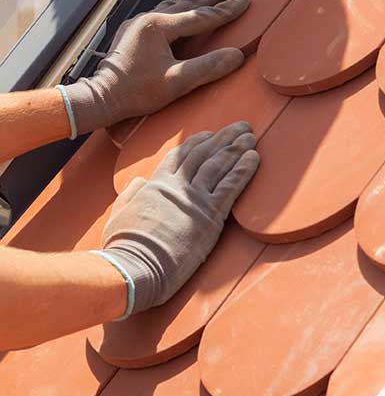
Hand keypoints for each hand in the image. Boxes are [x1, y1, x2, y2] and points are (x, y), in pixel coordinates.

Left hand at [63, 0, 248, 134]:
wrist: (101, 97)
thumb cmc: (136, 92)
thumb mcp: (176, 83)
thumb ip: (207, 67)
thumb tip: (237, 55)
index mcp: (159, 27)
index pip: (201, 17)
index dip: (225, 10)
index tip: (245, 0)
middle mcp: (149, 19)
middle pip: (188, 2)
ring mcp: (139, 23)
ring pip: (173, 2)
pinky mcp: (134, 32)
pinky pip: (162, 10)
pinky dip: (177, 3)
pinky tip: (179, 1)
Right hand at [94, 125, 259, 314]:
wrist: (134, 268)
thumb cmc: (124, 249)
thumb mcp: (119, 216)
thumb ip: (130, 195)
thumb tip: (138, 181)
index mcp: (155, 186)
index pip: (179, 156)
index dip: (197, 142)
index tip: (210, 135)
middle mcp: (177, 187)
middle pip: (203, 154)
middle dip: (223, 138)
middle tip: (240, 127)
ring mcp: (194, 199)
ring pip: (219, 165)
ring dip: (236, 148)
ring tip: (250, 136)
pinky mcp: (210, 215)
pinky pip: (231, 186)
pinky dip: (244, 169)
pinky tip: (254, 157)